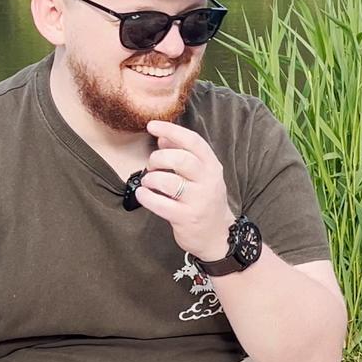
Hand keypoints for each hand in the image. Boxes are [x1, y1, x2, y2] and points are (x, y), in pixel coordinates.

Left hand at [135, 120, 235, 260]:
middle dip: (159, 158)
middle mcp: (208, 181)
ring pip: (169, 182)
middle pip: (181, 160)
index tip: (152, 126)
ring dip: (151, 179)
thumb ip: (182, 154)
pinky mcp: (186, 218)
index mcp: (212, 166)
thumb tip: (162, 137)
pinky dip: (146, 196)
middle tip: (151, 165)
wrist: (218, 235)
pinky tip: (143, 195)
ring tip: (148, 182)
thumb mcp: (201, 175)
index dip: (171, 130)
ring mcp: (198, 201)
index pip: (193, 141)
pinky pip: (160, 204)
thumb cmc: (204, 200)